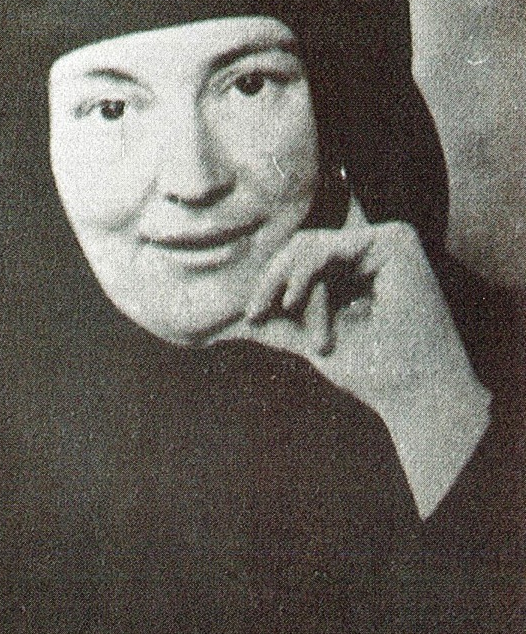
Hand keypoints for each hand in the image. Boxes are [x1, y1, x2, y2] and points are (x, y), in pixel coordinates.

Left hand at [223, 201, 491, 517]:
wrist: (414, 393)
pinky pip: (328, 250)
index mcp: (357, 265)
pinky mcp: (396, 241)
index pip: (300, 257)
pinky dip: (307, 278)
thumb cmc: (370, 371)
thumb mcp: (308, 337)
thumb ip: (274, 322)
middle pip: (300, 246)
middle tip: (257, 314)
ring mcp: (387, 239)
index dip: (270, 282)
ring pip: (310, 247)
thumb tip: (220, 321)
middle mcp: (373, 247)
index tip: (253, 317)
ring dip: (295, 289)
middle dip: (272, 280)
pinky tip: (295, 302)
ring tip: (308, 333)